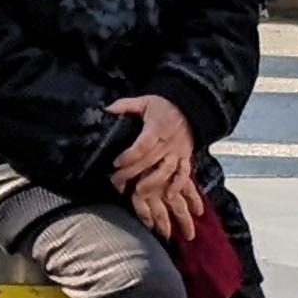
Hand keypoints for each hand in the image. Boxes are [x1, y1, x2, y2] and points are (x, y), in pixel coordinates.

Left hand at [107, 92, 203, 238]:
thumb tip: (107, 109)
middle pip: (150, 160)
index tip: (115, 163)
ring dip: (153, 182)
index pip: (142, 145)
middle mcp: (168, 141)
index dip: (129, 156)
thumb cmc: (164, 106)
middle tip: (116, 182)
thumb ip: (126, 105)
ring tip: (139, 192)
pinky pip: (185, 172)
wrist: (191, 108)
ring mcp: (178, 151)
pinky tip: (169, 195)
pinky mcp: (186, 157)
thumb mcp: (145, 101)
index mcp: (157, 127)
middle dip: (132, 173)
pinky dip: (178, 184)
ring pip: (167, 169)